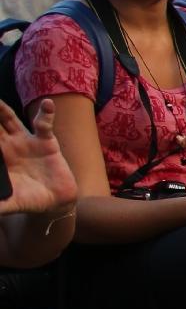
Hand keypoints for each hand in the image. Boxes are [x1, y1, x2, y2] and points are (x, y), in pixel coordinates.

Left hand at [0, 102, 75, 218]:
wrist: (56, 202)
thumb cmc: (30, 200)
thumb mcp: (9, 203)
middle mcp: (8, 145)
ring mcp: (26, 141)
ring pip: (10, 120)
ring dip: (3, 109)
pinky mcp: (46, 141)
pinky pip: (44, 125)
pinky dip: (46, 114)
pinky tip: (48, 104)